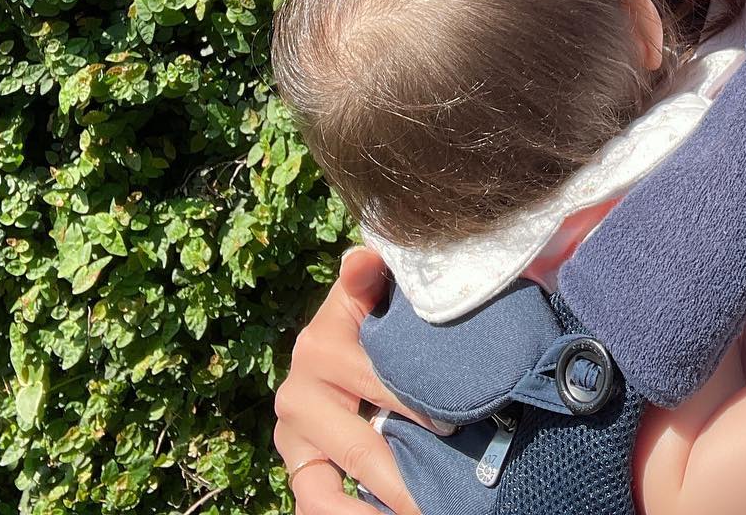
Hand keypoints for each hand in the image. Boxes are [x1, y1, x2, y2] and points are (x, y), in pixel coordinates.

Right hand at [273, 248, 434, 514]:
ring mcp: (292, 437)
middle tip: (446, 496)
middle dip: (404, 476)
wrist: (336, 345)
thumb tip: (364, 256)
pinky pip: (313, 504)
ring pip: (325, 492)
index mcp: (318, 346)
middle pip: (358, 448)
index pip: (375, 383)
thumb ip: (368, 276)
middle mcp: (296, 394)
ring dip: (371, 510)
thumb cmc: (369, 316)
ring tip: (417, 514)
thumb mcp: (370, 292)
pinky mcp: (295, 468)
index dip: (417, 405)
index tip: (453, 427)